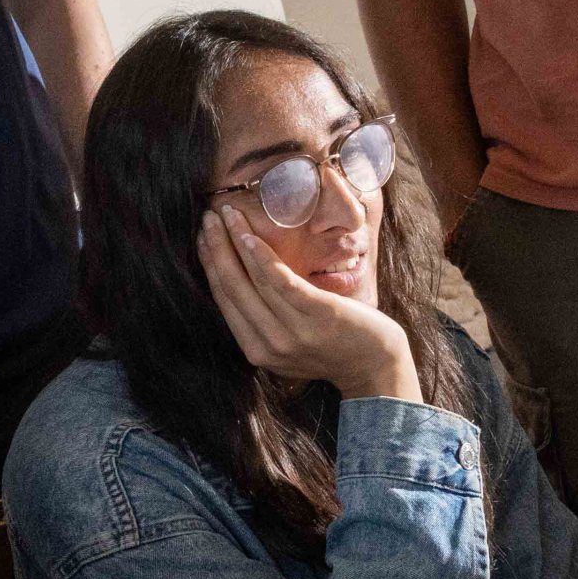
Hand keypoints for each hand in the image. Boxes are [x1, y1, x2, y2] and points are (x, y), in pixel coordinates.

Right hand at [200, 204, 418, 403]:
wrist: (375, 364)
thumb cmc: (332, 344)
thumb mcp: (287, 341)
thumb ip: (262, 320)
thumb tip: (237, 279)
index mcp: (256, 351)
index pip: (224, 300)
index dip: (210, 264)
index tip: (202, 237)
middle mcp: (270, 345)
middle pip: (232, 287)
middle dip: (216, 247)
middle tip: (208, 218)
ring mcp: (293, 332)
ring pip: (252, 279)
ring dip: (235, 241)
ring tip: (227, 214)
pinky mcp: (317, 314)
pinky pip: (280, 281)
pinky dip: (261, 256)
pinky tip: (249, 235)